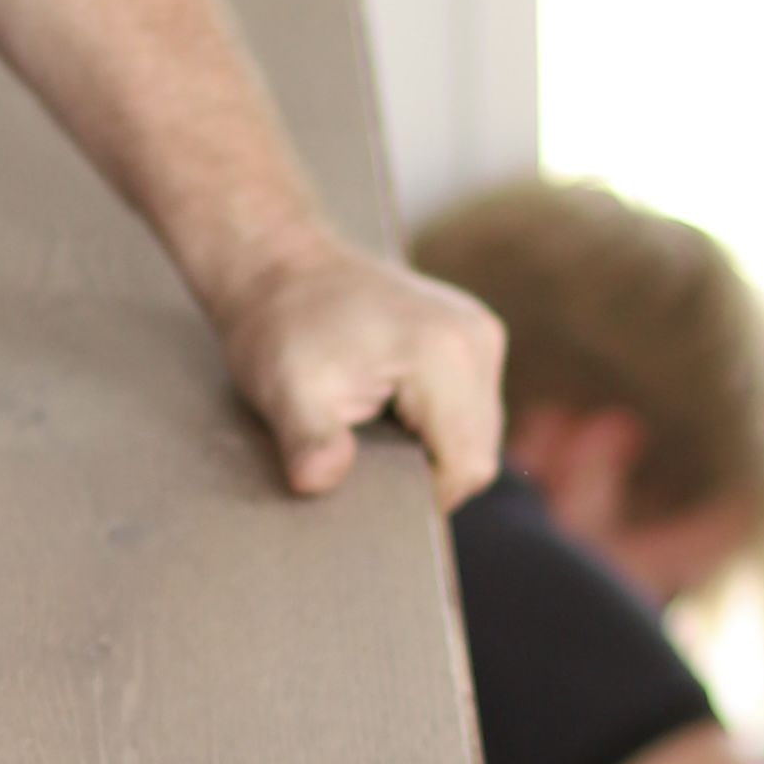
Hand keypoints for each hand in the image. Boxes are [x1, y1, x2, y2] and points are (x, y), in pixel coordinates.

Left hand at [215, 237, 505, 507]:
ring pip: (479, 435)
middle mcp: (477, 338)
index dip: (426, 497)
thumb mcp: (284, 390)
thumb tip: (318, 481)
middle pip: (479, 454)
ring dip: (435, 451)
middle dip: (430, 475)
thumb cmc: (282, 327)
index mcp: (445, 353)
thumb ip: (310, 441)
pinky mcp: (475, 336)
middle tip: (370, 464)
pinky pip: (472, 409)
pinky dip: (438, 427)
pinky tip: (393, 414)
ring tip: (378, 433)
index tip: (376, 492)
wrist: (282, 266)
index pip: (467, 466)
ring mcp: (481, 333)